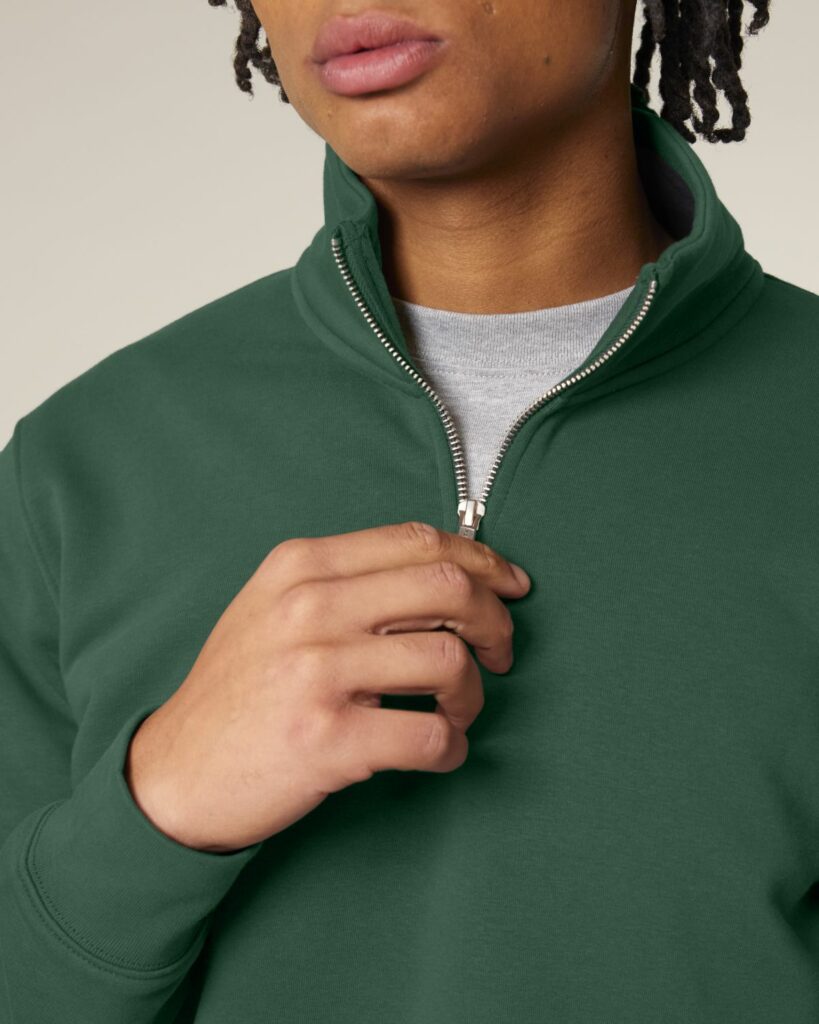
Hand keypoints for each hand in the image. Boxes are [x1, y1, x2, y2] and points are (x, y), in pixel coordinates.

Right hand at [124, 520, 530, 851]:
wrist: (177, 771)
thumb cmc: (239, 689)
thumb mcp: (273, 606)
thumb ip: (346, 579)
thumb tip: (448, 572)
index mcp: (301, 566)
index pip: (418, 540)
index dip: (482, 559)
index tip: (510, 584)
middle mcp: (309, 608)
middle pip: (448, 587)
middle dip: (495, 620)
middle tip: (500, 650)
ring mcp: (317, 671)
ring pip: (449, 661)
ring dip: (473, 694)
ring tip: (457, 711)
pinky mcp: (327, 738)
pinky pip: (430, 735)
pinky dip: (451, 747)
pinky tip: (439, 751)